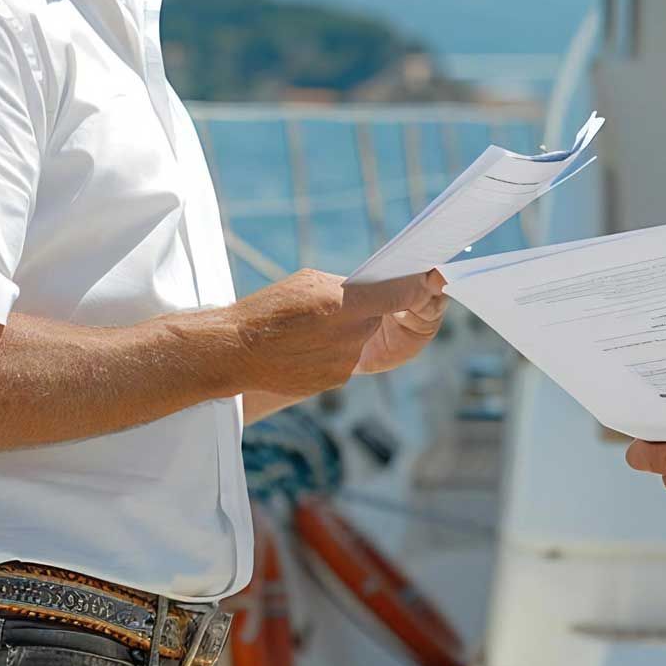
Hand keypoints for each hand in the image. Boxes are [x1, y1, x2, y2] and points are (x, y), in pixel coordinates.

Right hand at [230, 268, 436, 398]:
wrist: (234, 353)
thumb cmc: (268, 310)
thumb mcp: (310, 283)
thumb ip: (348, 287)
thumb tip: (376, 291)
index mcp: (346, 305)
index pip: (401, 295)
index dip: (419, 289)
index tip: (431, 283)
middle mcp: (351, 337)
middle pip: (381, 318)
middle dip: (371, 310)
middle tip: (342, 305)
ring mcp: (344, 364)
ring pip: (362, 340)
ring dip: (347, 332)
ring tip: (311, 327)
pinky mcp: (334, 382)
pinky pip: (346, 360)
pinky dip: (332, 351)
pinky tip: (305, 346)